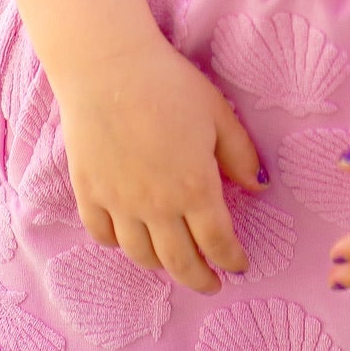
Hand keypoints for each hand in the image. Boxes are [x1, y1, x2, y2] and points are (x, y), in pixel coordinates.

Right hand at [52, 30, 266, 295]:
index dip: (232, 260)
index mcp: (194, 188)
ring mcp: (119, 203)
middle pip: (180, 262)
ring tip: (172, 262)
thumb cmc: (169, 84)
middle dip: (200, 279)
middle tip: (211, 283)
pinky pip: (102, 234)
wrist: (107, 67)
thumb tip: (260, 187)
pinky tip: (128, 238)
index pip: (218, 243)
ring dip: (161, 265)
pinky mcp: (89, 191)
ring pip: (141, 255)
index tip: (239, 265)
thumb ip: (240, 154)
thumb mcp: (217, 114)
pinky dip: (117, 244)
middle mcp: (157, 206)